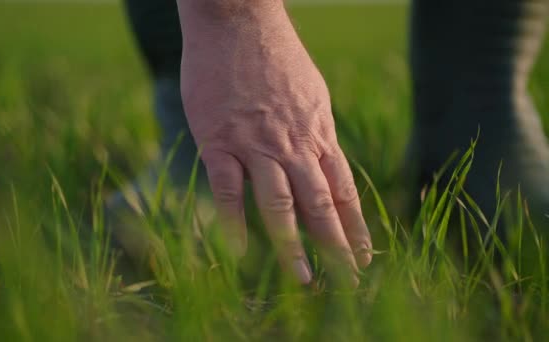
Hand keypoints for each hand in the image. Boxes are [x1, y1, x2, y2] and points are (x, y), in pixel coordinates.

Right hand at [178, 1, 371, 285]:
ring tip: (301, 279)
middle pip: (320, 204)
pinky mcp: (221, 141)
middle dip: (335, 246)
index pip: (343, 189)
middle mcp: (294, 145)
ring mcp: (257, 145)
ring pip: (280, 204)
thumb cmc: (274, 56)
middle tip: (347, 281)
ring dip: (291, 245)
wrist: (239, 22)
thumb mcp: (312, 93)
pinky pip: (230, 190)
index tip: (363, 255)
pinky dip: (235, 223)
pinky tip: (240, 251)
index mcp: (318, 133)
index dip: (354, 226)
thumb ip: (316, 131)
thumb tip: (321, 160)